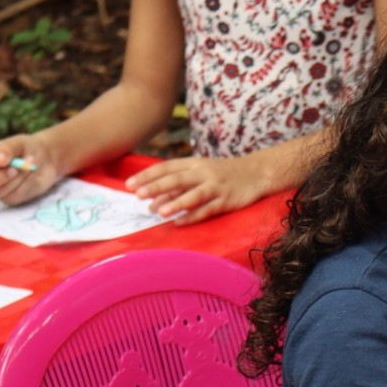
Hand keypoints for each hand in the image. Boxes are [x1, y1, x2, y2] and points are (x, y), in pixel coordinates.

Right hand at [0, 135, 58, 204]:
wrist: (46, 159)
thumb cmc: (26, 148)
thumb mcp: (18, 142)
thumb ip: (7, 149)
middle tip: (14, 169)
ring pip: (1, 189)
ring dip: (17, 177)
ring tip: (30, 161)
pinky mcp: (11, 198)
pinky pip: (15, 194)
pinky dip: (25, 182)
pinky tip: (30, 171)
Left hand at [126, 154, 280, 224]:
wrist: (257, 173)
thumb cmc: (224, 173)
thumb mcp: (202, 169)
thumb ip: (180, 180)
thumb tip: (153, 196)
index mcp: (194, 163)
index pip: (167, 167)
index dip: (148, 175)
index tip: (129, 184)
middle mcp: (204, 173)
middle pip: (177, 179)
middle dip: (156, 187)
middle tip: (138, 196)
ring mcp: (216, 187)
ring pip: (193, 194)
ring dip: (175, 203)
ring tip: (157, 212)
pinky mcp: (227, 200)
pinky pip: (208, 209)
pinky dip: (193, 216)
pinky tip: (179, 222)